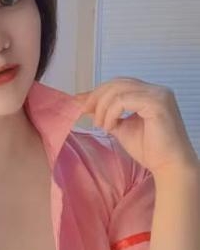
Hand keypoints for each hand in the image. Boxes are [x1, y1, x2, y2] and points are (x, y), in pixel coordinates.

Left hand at [74, 77, 197, 175]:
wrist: (168, 165)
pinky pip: (124, 100)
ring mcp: (158, 94)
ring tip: (101, 125)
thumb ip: (107, 113)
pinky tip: (110, 127)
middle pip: (117, 83)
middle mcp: (156, 90)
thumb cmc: (149, 149)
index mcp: (149, 93)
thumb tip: (84, 103)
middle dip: (97, 97)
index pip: (119, 84)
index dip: (98, 92)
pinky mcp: (157, 103)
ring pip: (118, 90)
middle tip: (85, 113)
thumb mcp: (121, 127)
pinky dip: (111, 112)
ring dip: (103, 107)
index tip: (81, 104)